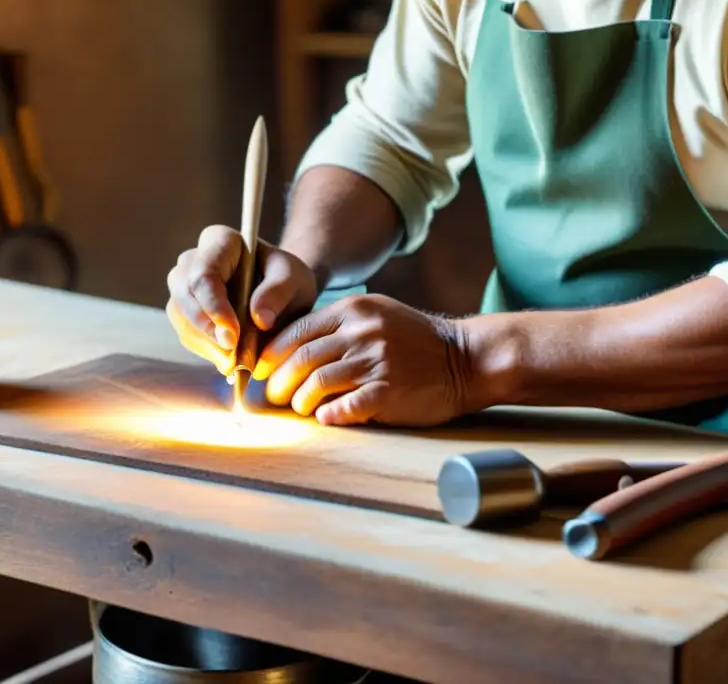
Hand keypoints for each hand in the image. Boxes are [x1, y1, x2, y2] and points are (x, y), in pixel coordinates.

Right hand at [166, 225, 318, 374]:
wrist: (282, 294)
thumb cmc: (287, 279)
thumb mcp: (295, 279)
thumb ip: (279, 292)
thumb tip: (259, 318)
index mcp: (219, 241)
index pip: (204, 273)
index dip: (214, 306)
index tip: (233, 334)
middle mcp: (193, 260)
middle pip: (184, 295)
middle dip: (207, 328)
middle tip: (234, 354)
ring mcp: (184, 286)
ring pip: (181, 317)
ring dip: (206, 344)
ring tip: (236, 360)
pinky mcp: (185, 313)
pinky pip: (187, 334)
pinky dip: (208, 351)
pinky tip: (230, 358)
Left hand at [251, 293, 474, 426]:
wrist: (467, 358)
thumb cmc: (417, 341)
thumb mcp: (377, 315)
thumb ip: (338, 326)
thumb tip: (292, 349)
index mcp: (353, 310)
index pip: (296, 331)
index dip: (271, 355)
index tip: (260, 371)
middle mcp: (362, 332)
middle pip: (300, 358)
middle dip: (277, 381)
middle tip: (272, 396)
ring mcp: (375, 361)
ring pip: (316, 383)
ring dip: (300, 401)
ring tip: (300, 408)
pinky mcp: (388, 391)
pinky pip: (345, 407)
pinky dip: (329, 415)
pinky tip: (326, 418)